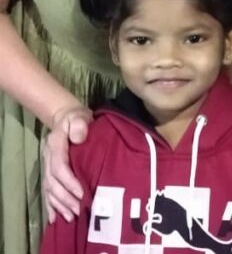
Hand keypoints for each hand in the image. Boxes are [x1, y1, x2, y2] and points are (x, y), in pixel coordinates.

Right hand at [42, 105, 92, 222]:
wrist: (67, 118)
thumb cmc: (77, 118)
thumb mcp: (80, 116)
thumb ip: (79, 124)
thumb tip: (78, 138)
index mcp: (55, 143)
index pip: (59, 166)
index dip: (69, 181)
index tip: (82, 192)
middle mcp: (48, 157)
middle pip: (53, 182)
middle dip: (66, 198)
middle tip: (80, 209)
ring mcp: (47, 166)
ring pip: (50, 189)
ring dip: (60, 204)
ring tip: (72, 216)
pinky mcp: (50, 172)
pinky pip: (47, 191)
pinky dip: (51, 206)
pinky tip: (55, 218)